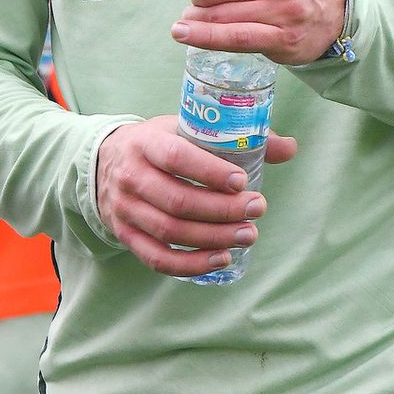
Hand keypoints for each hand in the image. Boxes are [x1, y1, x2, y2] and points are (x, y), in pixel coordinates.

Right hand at [96, 117, 298, 277]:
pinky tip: (221, 258)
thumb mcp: (185, 129)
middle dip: (223, 210)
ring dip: (214, 238)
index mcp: (146, 143)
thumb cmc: (158, 145)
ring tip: (248, 234)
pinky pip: (158, 258)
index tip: (242, 181)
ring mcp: (126, 209)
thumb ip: (234, 137)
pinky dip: (190, 264)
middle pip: (178, 201)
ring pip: (170, 232)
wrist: (106, 161)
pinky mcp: (126, 235)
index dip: (210, 171)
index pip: (176, 158)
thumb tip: (288, 147)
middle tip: (257, 209)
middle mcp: (131, 177)